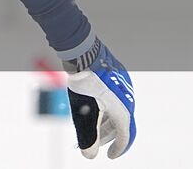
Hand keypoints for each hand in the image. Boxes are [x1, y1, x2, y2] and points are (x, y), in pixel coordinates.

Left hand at [66, 38, 135, 158]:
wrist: (81, 52)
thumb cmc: (82, 81)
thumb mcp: (82, 111)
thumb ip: (87, 135)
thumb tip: (89, 155)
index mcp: (122, 109)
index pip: (124, 135)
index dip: (118, 148)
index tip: (110, 156)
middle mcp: (127, 99)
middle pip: (120, 123)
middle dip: (106, 135)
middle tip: (95, 142)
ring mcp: (123, 86)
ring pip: (116, 109)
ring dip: (104, 121)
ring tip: (90, 127)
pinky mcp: (117, 77)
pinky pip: (113, 97)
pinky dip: (104, 107)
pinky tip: (91, 107)